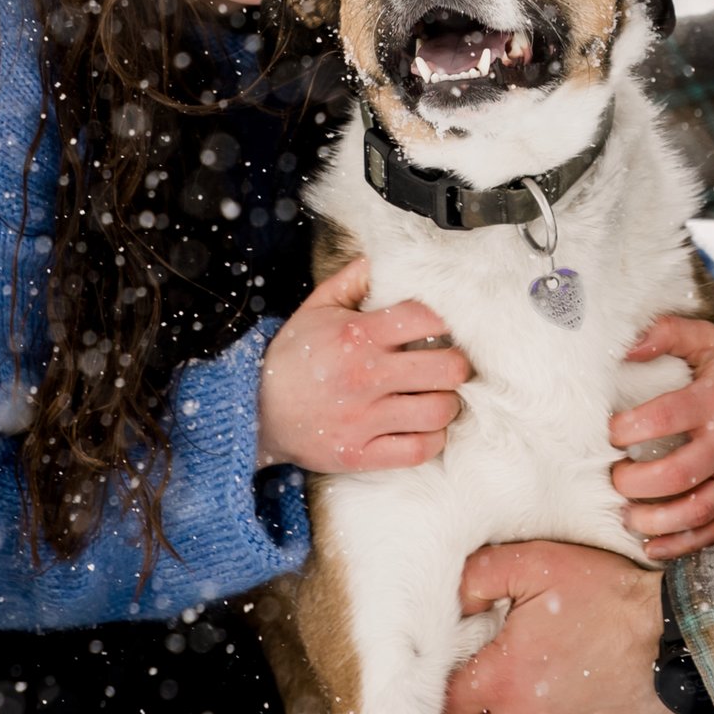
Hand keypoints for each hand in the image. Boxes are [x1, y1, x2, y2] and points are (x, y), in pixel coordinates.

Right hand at [257, 259, 471, 473]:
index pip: (426, 318)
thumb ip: (352, 282)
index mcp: (357, 335)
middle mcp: (365, 376)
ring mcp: (364, 419)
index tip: (448, 327)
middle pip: (446, 368)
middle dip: (457, 364)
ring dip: (448, 403)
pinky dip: (432, 440)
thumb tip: (382, 259)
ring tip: (440, 395)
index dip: (447, 320)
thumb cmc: (291, 359)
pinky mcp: (361, 453)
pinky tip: (426, 427)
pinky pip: (418, 450)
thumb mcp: (315, 309)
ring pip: (438, 412)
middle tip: (452, 363)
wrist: (256, 410)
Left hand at [443, 540, 673, 713]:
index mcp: (504, 678)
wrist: (676, 635)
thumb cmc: (608, 597)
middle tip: (499, 680)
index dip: (452, 680)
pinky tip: (573, 708)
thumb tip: (458, 601)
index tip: (467, 665)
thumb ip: (481, 576)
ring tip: (532, 698)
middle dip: (479, 711)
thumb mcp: (537, 562)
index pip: (447, 700)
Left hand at [608, 319, 713, 556]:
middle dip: (634, 482)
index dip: (628, 428)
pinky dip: (683, 547)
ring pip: (695, 513)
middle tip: (613, 477)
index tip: (609, 432)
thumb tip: (623, 348)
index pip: (664, 418)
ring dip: (654, 522)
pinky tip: (653, 547)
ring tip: (627, 515)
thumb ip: (667, 333)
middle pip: (675, 475)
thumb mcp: (711, 339)